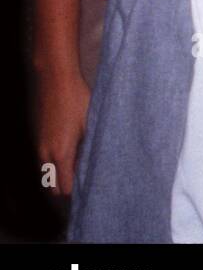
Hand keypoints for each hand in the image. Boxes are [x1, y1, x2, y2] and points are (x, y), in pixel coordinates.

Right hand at [36, 66, 90, 197]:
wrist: (57, 81)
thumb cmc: (77, 100)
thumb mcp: (90, 124)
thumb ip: (90, 147)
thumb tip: (94, 163)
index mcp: (61, 153)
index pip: (64, 187)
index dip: (77, 189)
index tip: (92, 184)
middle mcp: (47, 154)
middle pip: (54, 185)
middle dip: (68, 185)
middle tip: (88, 175)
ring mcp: (41, 147)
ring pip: (49, 174)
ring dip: (62, 174)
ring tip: (84, 162)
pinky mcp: (40, 139)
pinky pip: (46, 161)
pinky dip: (57, 164)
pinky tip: (75, 151)